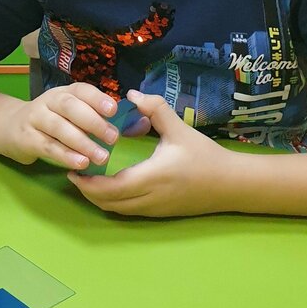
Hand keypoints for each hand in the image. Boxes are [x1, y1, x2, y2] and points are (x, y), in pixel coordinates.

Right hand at [0, 83, 141, 170]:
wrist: (11, 128)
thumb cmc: (54, 123)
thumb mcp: (77, 116)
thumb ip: (107, 120)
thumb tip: (143, 122)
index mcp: (66, 93)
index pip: (82, 90)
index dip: (97, 99)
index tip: (114, 110)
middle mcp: (50, 101)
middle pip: (70, 106)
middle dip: (93, 121)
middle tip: (114, 138)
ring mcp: (36, 118)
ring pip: (59, 127)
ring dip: (81, 141)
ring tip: (101, 157)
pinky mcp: (26, 137)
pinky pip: (47, 145)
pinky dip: (64, 154)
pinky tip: (80, 163)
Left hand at [67, 88, 233, 216]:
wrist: (233, 185)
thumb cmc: (205, 156)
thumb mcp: (179, 128)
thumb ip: (155, 108)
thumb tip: (130, 94)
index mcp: (153, 177)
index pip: (112, 188)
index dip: (89, 183)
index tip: (73, 169)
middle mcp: (151, 198)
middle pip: (110, 203)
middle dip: (87, 191)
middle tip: (73, 172)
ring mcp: (155, 209)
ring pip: (118, 210)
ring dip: (99, 198)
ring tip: (86, 180)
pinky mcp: (160, 213)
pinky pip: (129, 211)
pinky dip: (113, 202)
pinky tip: (108, 187)